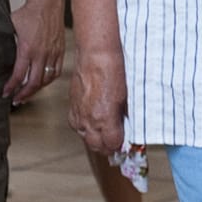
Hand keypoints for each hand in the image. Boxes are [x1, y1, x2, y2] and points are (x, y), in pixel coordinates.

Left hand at [6, 0, 65, 102]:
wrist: (47, 1)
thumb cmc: (28, 12)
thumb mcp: (11, 26)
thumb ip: (7, 42)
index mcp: (27, 49)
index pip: (19, 75)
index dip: (11, 87)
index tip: (5, 93)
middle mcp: (41, 53)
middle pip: (34, 82)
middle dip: (23, 94)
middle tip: (16, 100)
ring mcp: (53, 52)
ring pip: (46, 79)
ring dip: (36, 89)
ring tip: (28, 94)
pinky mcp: (60, 50)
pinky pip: (56, 71)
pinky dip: (49, 80)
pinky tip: (43, 82)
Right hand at [67, 39, 126, 153]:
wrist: (96, 54)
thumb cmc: (114, 70)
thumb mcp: (128, 96)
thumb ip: (126, 116)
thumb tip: (130, 126)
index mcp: (104, 118)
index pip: (112, 144)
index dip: (121, 146)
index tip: (126, 145)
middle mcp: (89, 119)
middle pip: (96, 146)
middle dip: (108, 147)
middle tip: (117, 144)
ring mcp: (79, 114)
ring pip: (85, 138)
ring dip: (96, 139)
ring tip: (106, 135)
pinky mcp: (72, 107)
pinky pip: (77, 126)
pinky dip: (86, 128)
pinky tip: (93, 123)